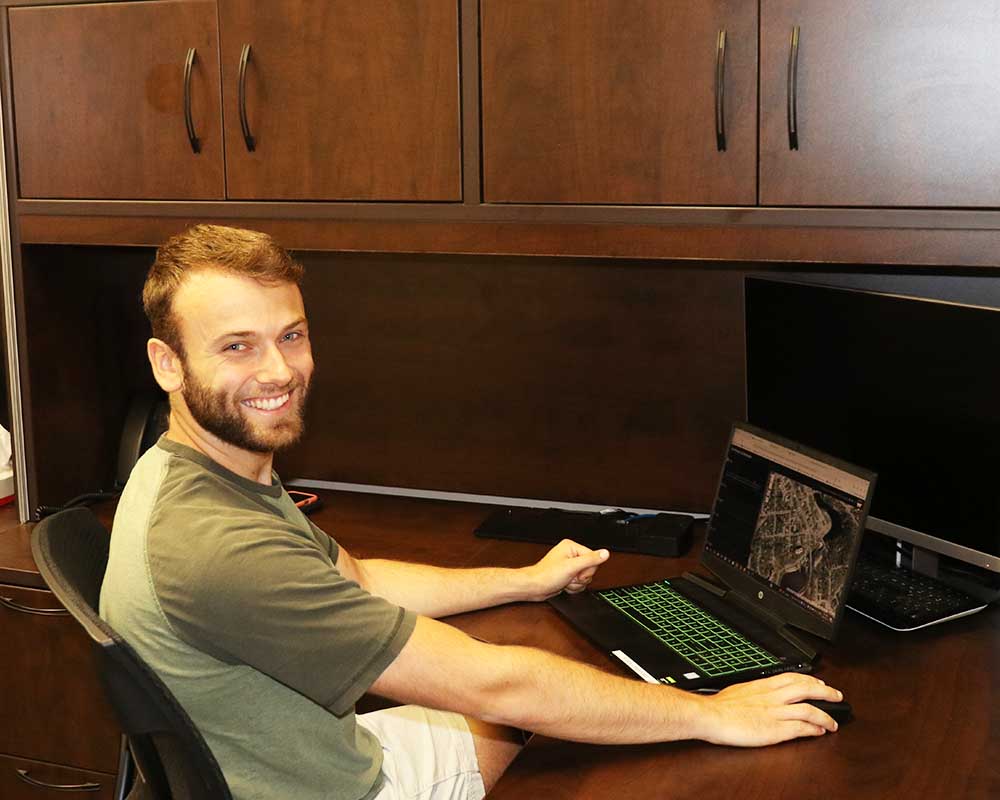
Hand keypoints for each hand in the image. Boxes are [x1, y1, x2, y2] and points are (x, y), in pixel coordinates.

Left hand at [525, 539, 608, 599]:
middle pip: (590, 569)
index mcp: (571, 547)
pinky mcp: (567, 575)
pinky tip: (564, 585)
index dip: (587, 569)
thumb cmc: (546, 575)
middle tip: (569, 577)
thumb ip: (590, 560)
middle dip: (580, 578)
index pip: (593, 558)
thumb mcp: (572, 567)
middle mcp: (570, 554)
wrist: (535, 587)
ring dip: (576, 584)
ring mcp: (569, 565)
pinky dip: (573, 587)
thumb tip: (605, 553)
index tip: (576, 572)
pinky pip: (579, 583)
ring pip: (585, 578)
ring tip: (565, 581)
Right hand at [695, 673, 843, 746]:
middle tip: (837, 695)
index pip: (793, 677)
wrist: (712, 716)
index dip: (810, 679)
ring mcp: (776, 712)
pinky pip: (801, 728)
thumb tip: (757, 694)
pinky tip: (820, 732)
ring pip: (809, 708)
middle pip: (806, 688)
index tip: (818, 681)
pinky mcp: (776, 729)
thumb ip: (753, 692)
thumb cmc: (720, 706)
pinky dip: (814, 729)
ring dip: (825, 715)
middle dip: (826, 692)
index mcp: (763, 686)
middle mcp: (773, 696)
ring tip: (834, 721)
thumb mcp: (739, 691)